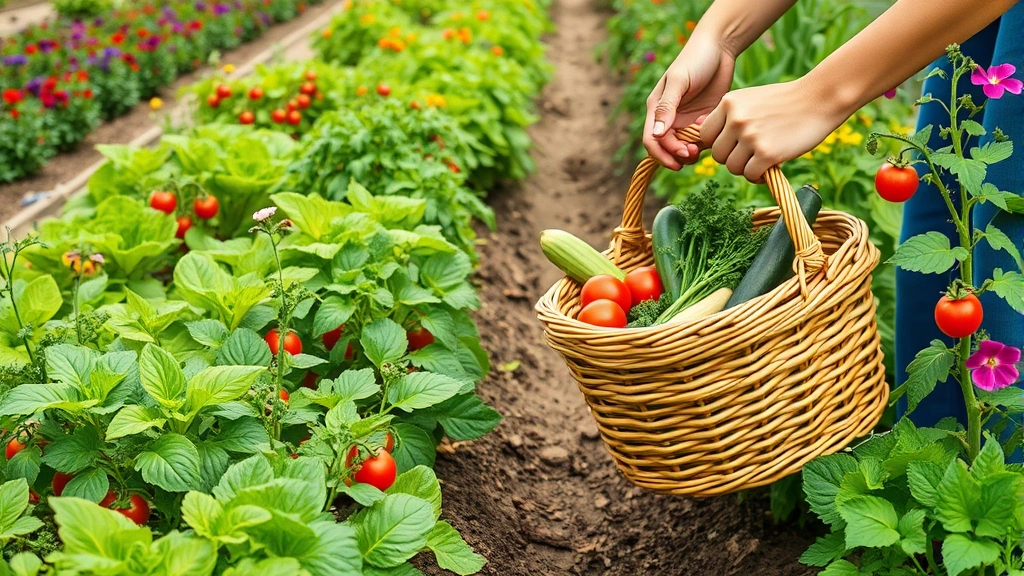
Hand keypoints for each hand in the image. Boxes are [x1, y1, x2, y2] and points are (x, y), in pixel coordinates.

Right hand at [644, 36, 734, 169]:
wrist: (719, 47)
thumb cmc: (695, 59)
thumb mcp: (679, 81)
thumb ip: (667, 107)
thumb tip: (656, 134)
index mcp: (657, 109)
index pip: (652, 140)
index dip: (662, 154)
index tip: (678, 160)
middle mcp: (669, 118)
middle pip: (667, 148)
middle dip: (678, 156)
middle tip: (694, 154)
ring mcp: (687, 120)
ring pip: (685, 148)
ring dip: (692, 152)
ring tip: (703, 147)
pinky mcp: (703, 119)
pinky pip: (702, 139)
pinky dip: (707, 141)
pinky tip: (714, 129)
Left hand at [699, 78, 847, 181]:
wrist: (820, 98)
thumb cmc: (785, 101)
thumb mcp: (751, 99)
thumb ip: (729, 116)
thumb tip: (702, 135)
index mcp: (729, 103)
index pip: (705, 135)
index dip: (719, 144)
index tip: (734, 145)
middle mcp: (736, 119)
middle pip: (718, 154)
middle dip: (732, 158)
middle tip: (751, 155)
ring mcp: (750, 136)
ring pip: (732, 167)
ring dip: (746, 168)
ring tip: (761, 160)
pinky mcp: (767, 152)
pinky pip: (750, 175)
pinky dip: (758, 176)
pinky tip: (769, 168)